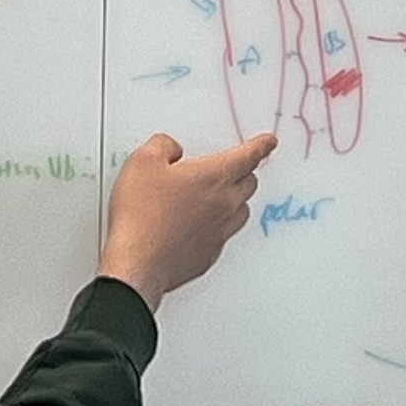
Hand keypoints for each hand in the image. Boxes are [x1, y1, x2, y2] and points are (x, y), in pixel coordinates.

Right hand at [97, 131, 278, 307]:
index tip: (268, 142)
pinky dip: (219, 225)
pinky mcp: (209, 254)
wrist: (137, 262)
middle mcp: (224, 205)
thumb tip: (171, 148)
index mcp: (214, 177)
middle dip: (244, 171)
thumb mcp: (142, 162)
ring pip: (241, 211)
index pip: (248, 156)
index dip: (261, 146)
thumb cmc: (142, 217)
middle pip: (249, 183)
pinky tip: (202, 225)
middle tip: (236, 168)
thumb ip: (162, 146)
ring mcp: (219, 232)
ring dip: (235, 199)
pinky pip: (225, 234)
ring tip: (220, 196)